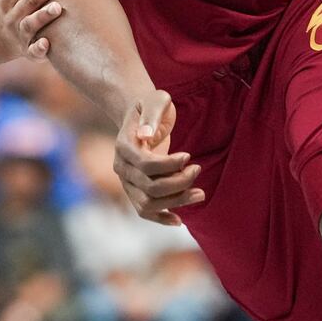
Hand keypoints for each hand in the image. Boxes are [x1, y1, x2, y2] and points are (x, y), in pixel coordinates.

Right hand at [0, 0, 74, 62]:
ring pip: (31, 24)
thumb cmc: (11, 3)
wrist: (2, 38)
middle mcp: (13, 13)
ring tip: (59, 8)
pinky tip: (48, 44)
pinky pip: (32, 51)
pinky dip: (39, 49)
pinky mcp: (28, 51)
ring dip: (43, 16)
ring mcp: (20, 33)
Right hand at [116, 91, 203, 224]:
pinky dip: (161, 218)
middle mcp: (121, 167)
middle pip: (149, 187)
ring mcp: (127, 181)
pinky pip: (144, 211)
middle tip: (198, 169)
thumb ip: (152, 115)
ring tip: (200, 194)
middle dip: (179, 183)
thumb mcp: (156, 100)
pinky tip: (180, 220)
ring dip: (176, 202)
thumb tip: (146, 136)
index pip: (145, 165)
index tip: (189, 156)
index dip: (169, 165)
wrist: (142, 114)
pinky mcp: (135, 189)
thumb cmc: (152, 105)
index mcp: (123, 145)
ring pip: (148, 203)